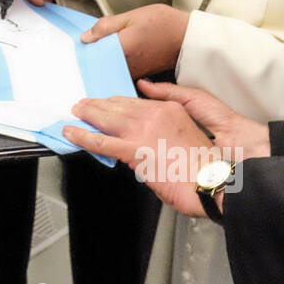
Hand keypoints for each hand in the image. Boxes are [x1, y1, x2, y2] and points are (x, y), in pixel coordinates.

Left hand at [60, 80, 268, 217]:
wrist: (212, 182)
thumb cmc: (204, 166)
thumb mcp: (191, 131)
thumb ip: (168, 123)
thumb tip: (149, 126)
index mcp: (170, 109)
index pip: (135, 101)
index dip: (116, 102)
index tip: (107, 103)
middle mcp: (155, 114)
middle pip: (118, 105)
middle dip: (99, 105)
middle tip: (84, 104)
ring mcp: (143, 131)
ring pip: (107, 118)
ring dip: (88, 115)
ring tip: (75, 113)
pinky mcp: (134, 150)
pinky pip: (101, 141)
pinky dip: (82, 136)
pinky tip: (71, 132)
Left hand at [81, 4, 188, 78]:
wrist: (189, 38)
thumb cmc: (164, 24)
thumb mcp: (133, 16)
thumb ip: (107, 26)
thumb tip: (85, 37)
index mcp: (122, 50)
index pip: (92, 57)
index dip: (83, 53)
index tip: (78, 48)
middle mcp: (127, 66)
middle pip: (99, 66)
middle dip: (92, 59)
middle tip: (87, 50)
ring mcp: (134, 73)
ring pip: (110, 70)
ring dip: (104, 62)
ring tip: (102, 51)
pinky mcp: (141, 75)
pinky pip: (121, 72)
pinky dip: (115, 65)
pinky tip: (117, 56)